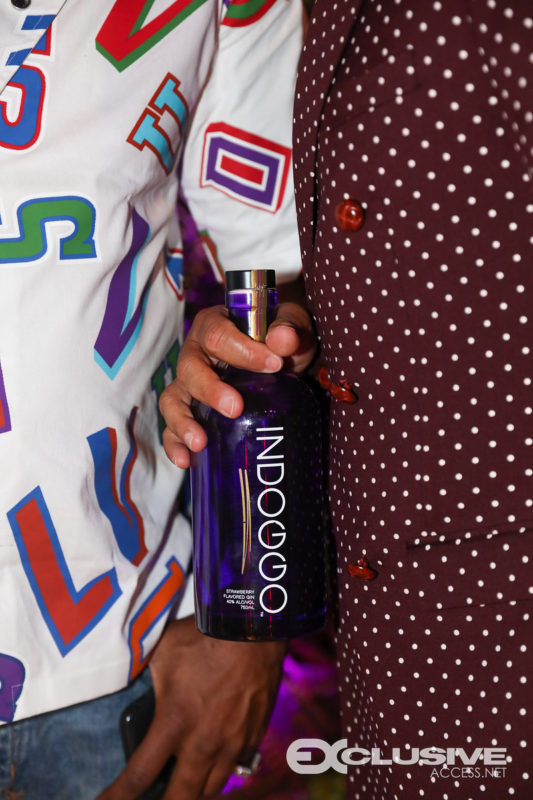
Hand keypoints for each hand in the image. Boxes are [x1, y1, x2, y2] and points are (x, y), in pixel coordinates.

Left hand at [96, 616, 285, 799]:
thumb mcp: (164, 652)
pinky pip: (236, 767)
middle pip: (180, 798)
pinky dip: (220, 769)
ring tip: (182, 782)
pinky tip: (213, 758)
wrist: (252, 629)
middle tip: (153, 798)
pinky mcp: (254, 736)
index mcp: (174, 722)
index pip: (139, 776)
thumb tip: (131, 681)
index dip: (116, 797)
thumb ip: (148, 677)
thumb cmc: (204, 637)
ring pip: (210, 788)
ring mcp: (232, 743)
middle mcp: (203, 742)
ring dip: (193, 789)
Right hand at [160, 298, 316, 467]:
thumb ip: (290, 329)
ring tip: (199, 443)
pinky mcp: (190, 412)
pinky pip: (173, 428)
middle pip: (190, 369)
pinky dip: (175, 444)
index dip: (242, 350)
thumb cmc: (279, 340)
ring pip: (173, 399)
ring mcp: (189, 385)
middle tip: (235, 409)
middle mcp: (195, 353)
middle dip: (209, 391)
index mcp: (215, 326)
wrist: (279, 361)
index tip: (274, 364)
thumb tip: (284, 340)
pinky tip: (185, 460)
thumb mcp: (290, 327)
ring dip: (183, 422)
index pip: (218, 335)